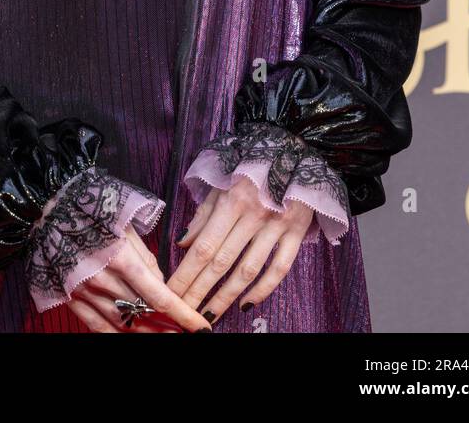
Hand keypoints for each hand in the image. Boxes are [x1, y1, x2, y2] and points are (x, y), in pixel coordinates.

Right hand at [65, 225, 214, 333]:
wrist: (46, 210)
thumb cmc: (90, 210)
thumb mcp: (125, 224)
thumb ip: (145, 258)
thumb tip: (160, 286)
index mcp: (121, 257)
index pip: (160, 296)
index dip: (183, 315)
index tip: (201, 327)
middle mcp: (104, 280)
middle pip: (144, 315)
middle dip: (169, 327)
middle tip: (186, 333)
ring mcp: (86, 293)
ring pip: (123, 325)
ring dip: (147, 333)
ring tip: (165, 335)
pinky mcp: (71, 299)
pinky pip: (97, 326)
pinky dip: (116, 335)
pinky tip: (132, 338)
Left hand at [166, 178, 312, 323]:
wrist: (295, 154)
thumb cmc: (252, 169)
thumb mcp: (224, 183)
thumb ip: (204, 214)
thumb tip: (182, 243)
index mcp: (231, 200)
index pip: (203, 246)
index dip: (186, 274)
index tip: (172, 294)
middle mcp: (253, 214)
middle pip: (222, 262)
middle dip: (200, 291)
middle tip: (185, 313)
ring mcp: (277, 225)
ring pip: (248, 270)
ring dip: (226, 296)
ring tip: (209, 315)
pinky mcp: (297, 233)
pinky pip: (279, 268)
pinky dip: (263, 290)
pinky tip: (245, 304)